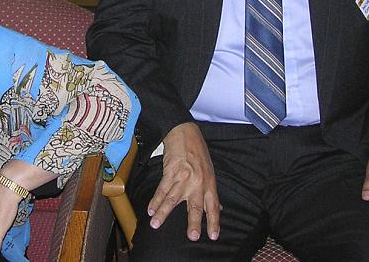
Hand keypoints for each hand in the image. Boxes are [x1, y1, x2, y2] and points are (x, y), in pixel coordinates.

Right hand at [147, 122, 219, 241]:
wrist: (184, 132)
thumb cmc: (197, 151)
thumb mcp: (209, 171)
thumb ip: (211, 191)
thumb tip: (218, 208)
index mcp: (209, 183)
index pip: (213, 206)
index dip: (214, 221)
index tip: (214, 235)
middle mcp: (198, 182)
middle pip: (195, 206)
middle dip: (194, 223)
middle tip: (193, 236)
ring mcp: (184, 177)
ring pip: (173, 199)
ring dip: (163, 213)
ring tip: (155, 224)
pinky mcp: (171, 171)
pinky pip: (162, 189)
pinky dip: (155, 200)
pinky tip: (150, 209)